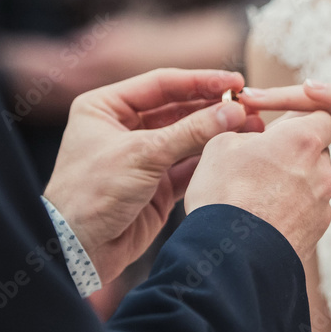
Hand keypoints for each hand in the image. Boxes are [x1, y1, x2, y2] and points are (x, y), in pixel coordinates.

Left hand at [44, 69, 262, 282]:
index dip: (200, 81)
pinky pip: (187, 165)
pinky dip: (209, 159)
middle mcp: (121, 128)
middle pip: (176, 109)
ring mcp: (140, 157)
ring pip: (186, 137)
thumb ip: (190, 132)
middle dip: (212, 108)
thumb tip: (233, 112)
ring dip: (216, 133)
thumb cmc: (93, 193)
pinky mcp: (155, 186)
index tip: (234, 82)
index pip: (160, 84)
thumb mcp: (142, 154)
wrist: (79, 250)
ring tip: (252, 126)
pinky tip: (234, 150)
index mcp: (105, 107)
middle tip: (249, 105)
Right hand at [184, 112, 330, 262]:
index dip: (304, 118)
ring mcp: (323, 203)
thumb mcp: (220, 146)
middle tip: (262, 163)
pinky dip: (291, 210)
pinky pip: (308, 210)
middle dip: (295, 153)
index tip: (285, 127)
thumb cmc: (223, 196)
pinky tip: (264, 218)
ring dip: (292, 183)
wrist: (232, 257)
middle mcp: (322, 169)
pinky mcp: (318, 230)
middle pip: (317, 150)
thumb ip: (245, 131)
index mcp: (302, 140)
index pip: (323, 116)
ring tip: (257, 196)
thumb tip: (253, 137)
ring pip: (312, 182)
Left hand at [241, 82, 330, 228]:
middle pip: (310, 99)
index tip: (240, 119)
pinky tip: (305, 94)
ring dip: (288, 96)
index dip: (275, 114)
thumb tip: (304, 182)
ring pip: (325, 96)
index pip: (310, 112)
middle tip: (231, 100)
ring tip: (252, 97)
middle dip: (271, 101)